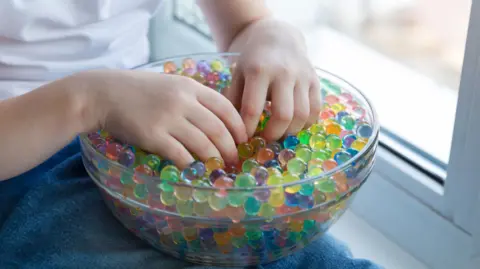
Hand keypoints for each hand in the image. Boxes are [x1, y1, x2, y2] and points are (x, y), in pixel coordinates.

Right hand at [85, 70, 247, 167]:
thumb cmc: (137, 90)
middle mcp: (182, 101)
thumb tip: (216, 119)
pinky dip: (191, 166)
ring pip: (203, 144)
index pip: (225, 107)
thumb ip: (192, 97)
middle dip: (230, 148)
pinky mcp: (153, 136)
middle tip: (233, 159)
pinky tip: (195, 170)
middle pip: (218, 129)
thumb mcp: (170, 84)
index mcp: (189, 87)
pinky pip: (181, 155)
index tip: (243, 139)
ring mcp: (168, 119)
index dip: (238, 126)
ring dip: (214, 160)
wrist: (103, 93)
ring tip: (218, 168)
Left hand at [224, 18, 321, 140]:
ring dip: (290, 132)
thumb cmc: (252, 61)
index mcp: (259, 70)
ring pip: (302, 115)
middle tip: (264, 140)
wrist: (277, 38)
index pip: (252, 109)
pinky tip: (293, 125)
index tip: (244, 139)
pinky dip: (305, 124)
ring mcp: (303, 77)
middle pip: (283, 115)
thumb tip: (232, 130)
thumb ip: (234, 101)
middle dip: (273, 135)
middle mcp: (284, 73)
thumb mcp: (237, 75)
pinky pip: (315, 110)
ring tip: (279, 134)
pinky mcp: (315, 81)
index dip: (247, 129)